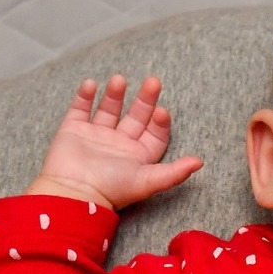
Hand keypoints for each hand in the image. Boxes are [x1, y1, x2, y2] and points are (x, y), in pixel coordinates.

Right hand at [27, 75, 202, 208]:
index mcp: (137, 157)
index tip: (162, 111)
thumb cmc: (111, 190)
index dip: (161, 122)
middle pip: (136, 117)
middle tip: (153, 81)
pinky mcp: (72, 131)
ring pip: (109, 109)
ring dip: (115, 94)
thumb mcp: (148, 181)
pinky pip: (80, 109)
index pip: (154, 134)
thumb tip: (200, 162)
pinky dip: (84, 96)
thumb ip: (175, 172)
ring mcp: (95, 137)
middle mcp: (118, 145)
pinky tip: (91, 84)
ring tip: (120, 80)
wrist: (72, 193)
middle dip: (145, 99)